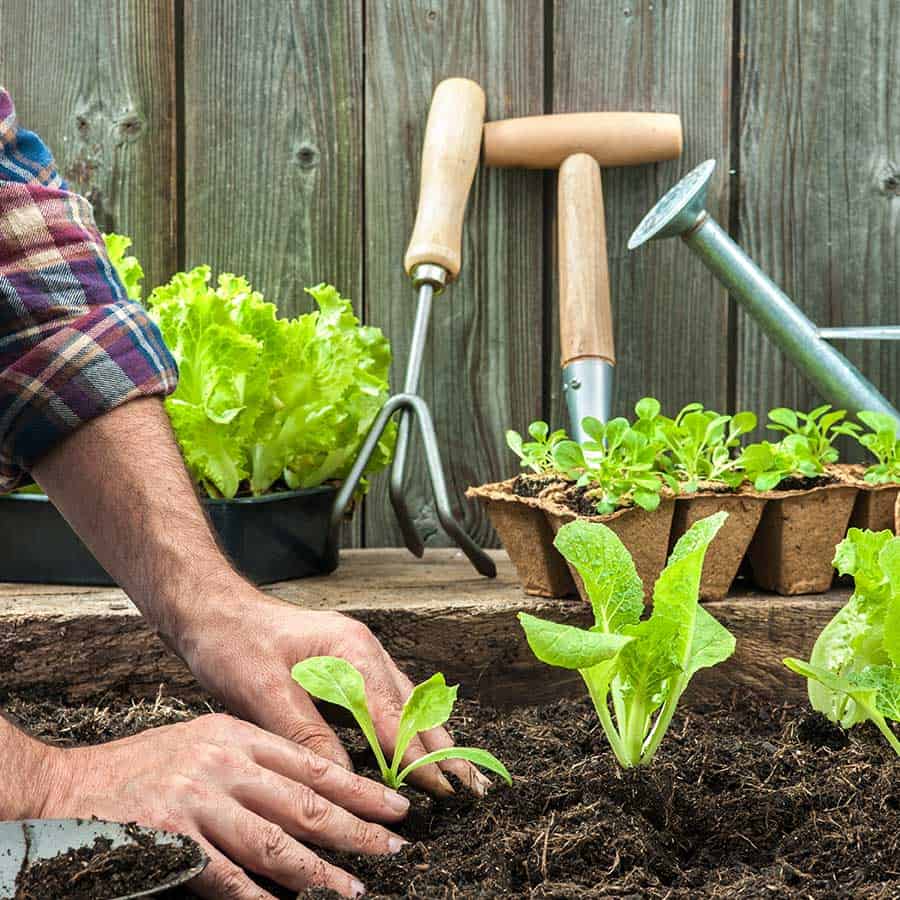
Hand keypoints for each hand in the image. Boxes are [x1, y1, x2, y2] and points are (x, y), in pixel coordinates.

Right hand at [41, 713, 409, 898]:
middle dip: (356, 829)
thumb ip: (255, 761)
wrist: (72, 785)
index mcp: (238, 736)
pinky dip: (258, 897)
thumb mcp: (205, 741)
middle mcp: (223, 764)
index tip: (395, 806)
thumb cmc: (147, 765)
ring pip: (274, 842)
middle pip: (304, 802)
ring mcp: (197, 801)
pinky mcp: (170, 838)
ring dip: (319, 872)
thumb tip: (314, 789)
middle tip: (395, 847)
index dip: (359, 789)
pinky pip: (225, 877)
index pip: (312, 764)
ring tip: (355, 888)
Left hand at [177, 585, 489, 796]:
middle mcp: (363, 650)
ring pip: (405, 701)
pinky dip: (405, 726)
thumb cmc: (234, 643)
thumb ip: (307, 735)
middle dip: (441, 745)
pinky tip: (413, 746)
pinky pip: (386, 699)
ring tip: (454, 770)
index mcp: (351, 650)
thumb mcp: (264, 692)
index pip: (394, 714)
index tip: (442, 787)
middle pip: (413, 705)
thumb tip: (343, 780)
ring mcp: (357, 655)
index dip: (417, 755)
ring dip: (428, 737)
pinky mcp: (346, 666)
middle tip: (468, 784)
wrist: (213, 611)